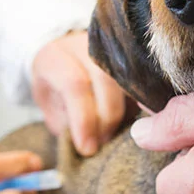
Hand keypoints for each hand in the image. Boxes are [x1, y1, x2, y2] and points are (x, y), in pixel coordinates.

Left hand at [31, 31, 132, 155]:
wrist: (64, 65)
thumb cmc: (55, 92)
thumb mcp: (51, 109)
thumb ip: (67, 124)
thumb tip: (90, 145)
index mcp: (55, 56)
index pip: (74, 85)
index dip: (83, 119)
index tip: (87, 148)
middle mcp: (84, 46)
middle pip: (105, 80)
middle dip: (107, 118)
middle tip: (103, 142)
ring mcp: (110, 47)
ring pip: (128, 78)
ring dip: (126, 112)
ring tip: (118, 135)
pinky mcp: (130, 55)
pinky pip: (142, 79)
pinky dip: (141, 104)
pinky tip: (135, 122)